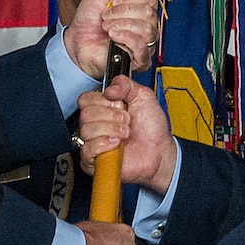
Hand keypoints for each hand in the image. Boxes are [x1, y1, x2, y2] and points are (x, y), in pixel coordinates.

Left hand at [64, 0, 161, 77]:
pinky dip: (126, 39)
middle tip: (106, 16)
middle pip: (149, 12)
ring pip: (147, 29)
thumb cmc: (89, 19)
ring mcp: (145, 43)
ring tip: (107, 28)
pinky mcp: (140, 60)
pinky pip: (142, 47)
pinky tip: (114, 38)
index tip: (114, 1)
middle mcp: (147, 24)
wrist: (77, 42)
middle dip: (122, 12)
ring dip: (121, 25)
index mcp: (141, 7)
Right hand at [77, 76, 177, 191]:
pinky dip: (104, 145)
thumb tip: (110, 88)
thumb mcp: (144, 96)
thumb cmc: (152, 129)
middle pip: (86, 114)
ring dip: (112, 130)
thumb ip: (126, 84)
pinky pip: (87, 149)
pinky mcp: (93, 160)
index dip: (104, 101)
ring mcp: (93, 142)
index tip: (120, 105)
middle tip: (126, 122)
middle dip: (112, 116)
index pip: (85, 99)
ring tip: (125, 134)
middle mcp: (95, 124)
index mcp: (102, 108)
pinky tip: (116, 145)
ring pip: (87, 130)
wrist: (159, 151)